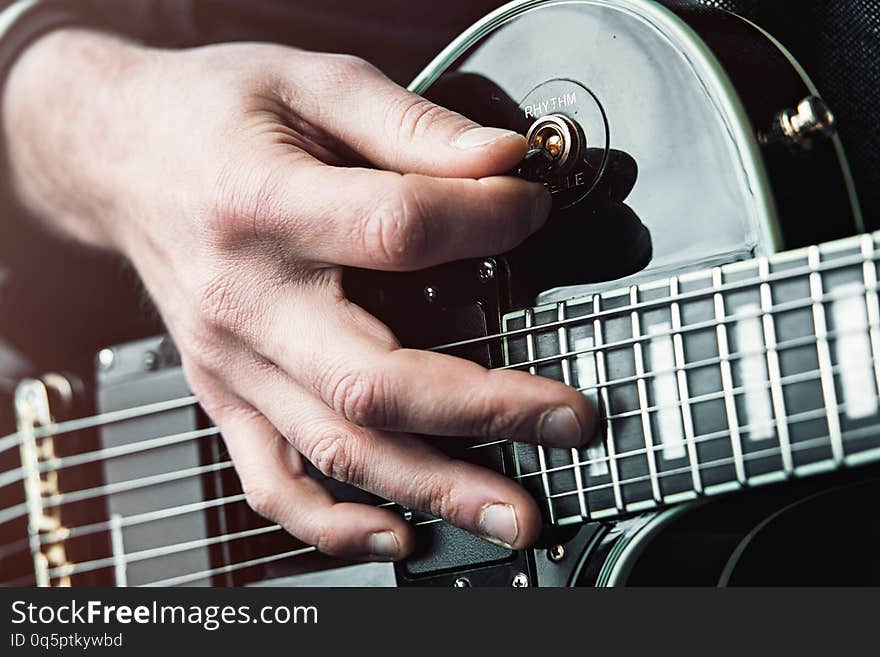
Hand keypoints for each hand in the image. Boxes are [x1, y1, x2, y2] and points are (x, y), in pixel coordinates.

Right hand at [4, 30, 595, 559]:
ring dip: (434, 488)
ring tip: (513, 512)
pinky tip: (395, 535)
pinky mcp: (223, 391)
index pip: (398, 230)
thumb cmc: (210, 113)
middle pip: (373, 380)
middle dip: (486, 410)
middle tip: (570, 423)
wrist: (113, 153)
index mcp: (262, 205)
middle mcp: (243, 299)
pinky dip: (332, 524)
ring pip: (335, 447)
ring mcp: (230, 360)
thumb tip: (504, 161)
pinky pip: (268, 479)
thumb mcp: (309, 81)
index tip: (531, 209)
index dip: (487, 220)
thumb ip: (411, 124)